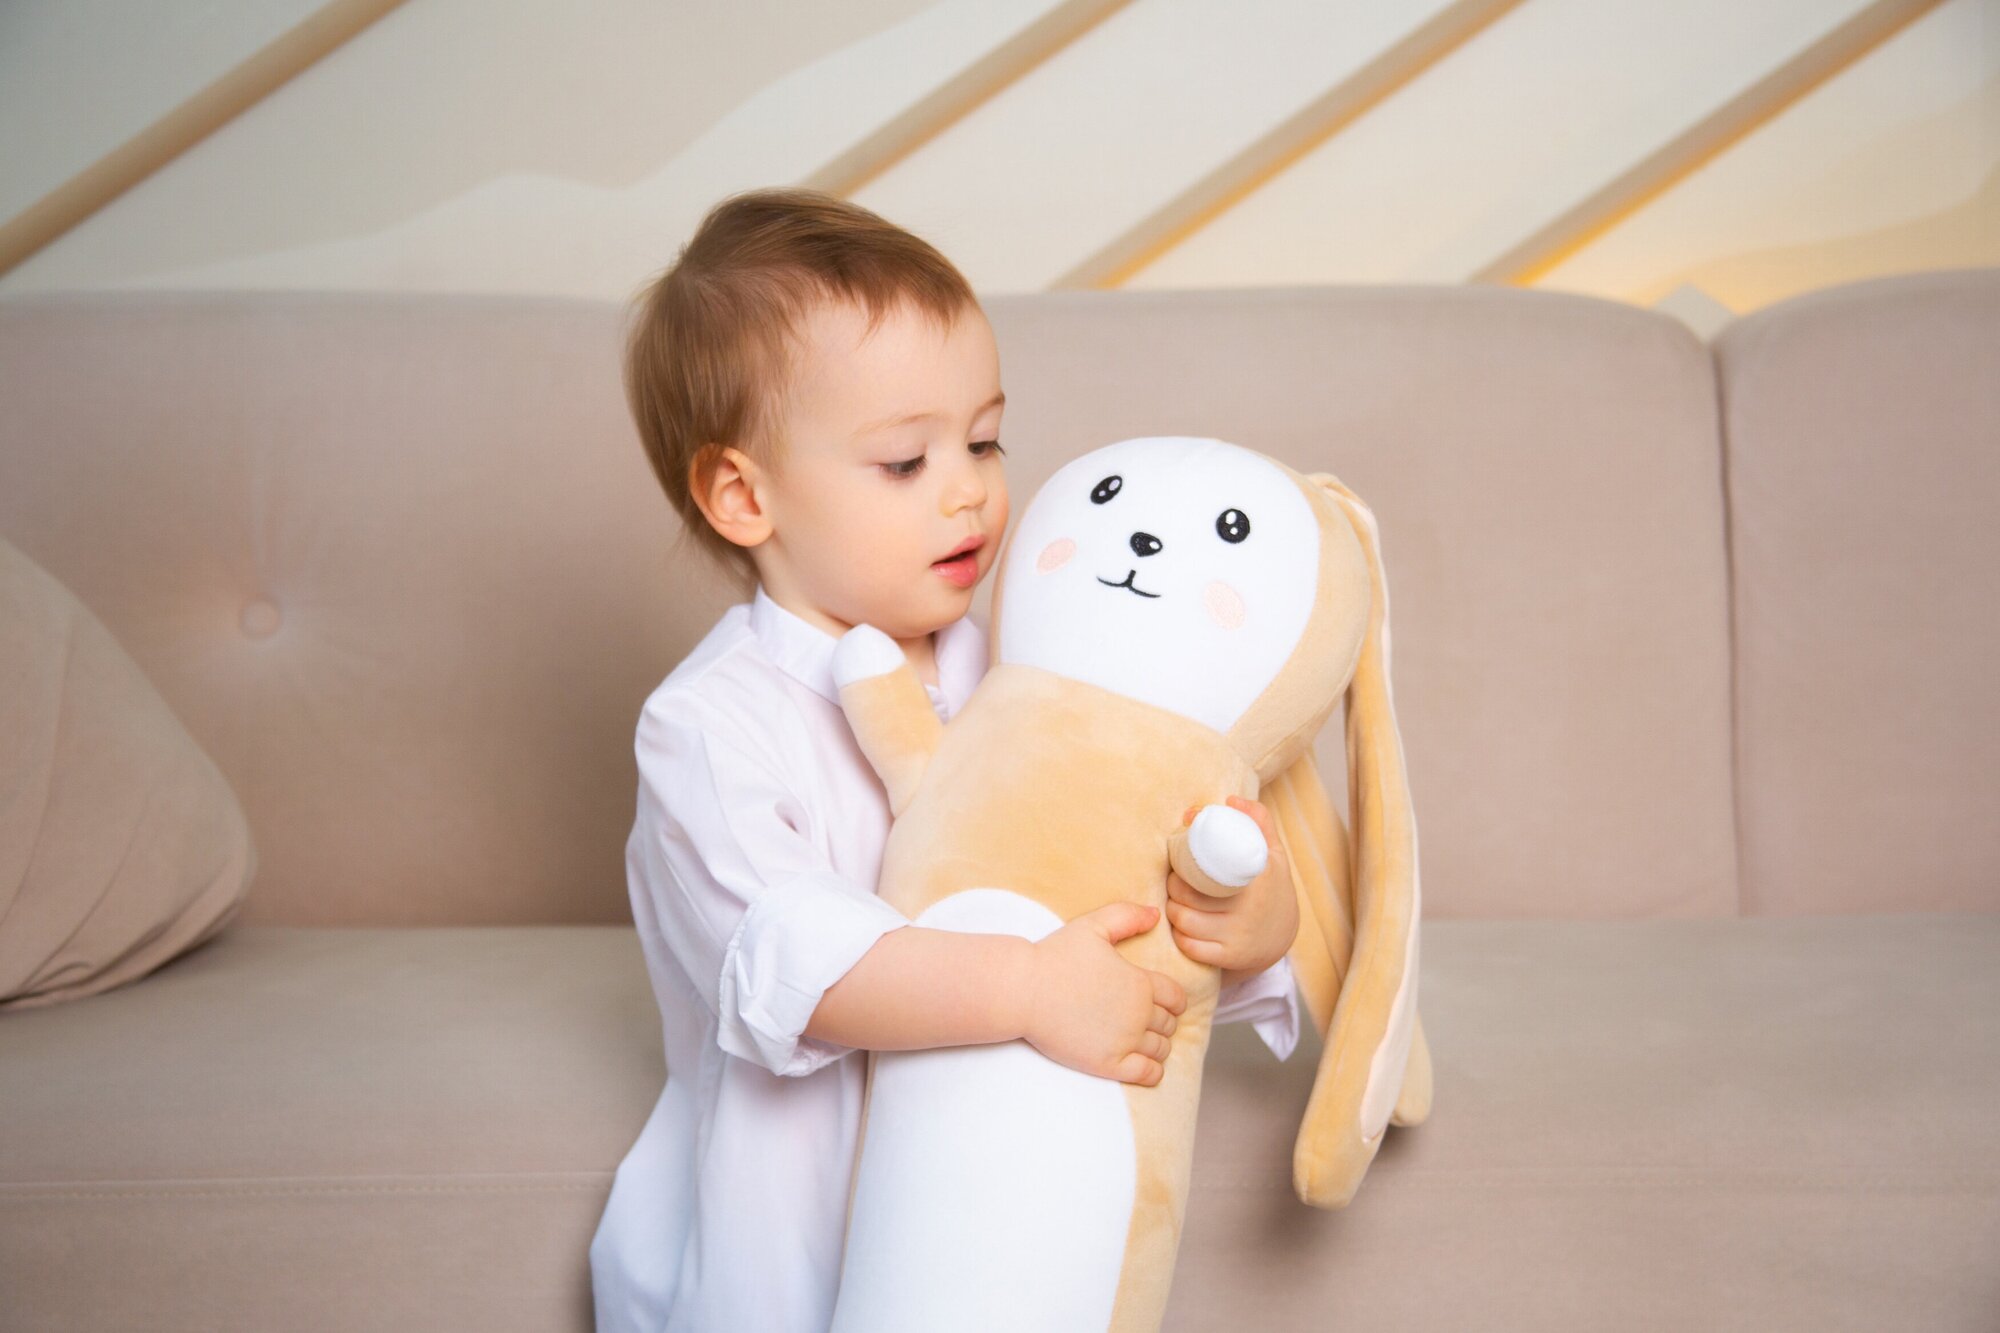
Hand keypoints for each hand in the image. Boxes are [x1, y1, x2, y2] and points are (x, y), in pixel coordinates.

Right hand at [1022, 902, 1187, 1085]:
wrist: (1022, 991)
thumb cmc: (1055, 956)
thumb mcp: (1094, 925)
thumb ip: (1128, 916)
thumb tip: (1156, 914)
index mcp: (1141, 983)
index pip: (1177, 998)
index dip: (1173, 999)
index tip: (1163, 1000)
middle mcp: (1139, 1014)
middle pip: (1169, 1024)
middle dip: (1162, 1021)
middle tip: (1144, 1017)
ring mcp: (1125, 1042)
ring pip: (1161, 1049)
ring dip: (1157, 1044)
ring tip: (1142, 1039)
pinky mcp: (1108, 1064)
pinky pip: (1148, 1074)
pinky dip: (1153, 1071)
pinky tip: (1142, 1062)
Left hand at [1165, 796, 1298, 983]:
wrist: (1283, 935)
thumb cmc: (1271, 887)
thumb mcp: (1273, 853)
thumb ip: (1257, 821)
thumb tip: (1230, 800)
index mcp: (1257, 877)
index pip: (1205, 867)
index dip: (1181, 862)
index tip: (1179, 857)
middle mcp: (1247, 909)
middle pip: (1187, 894)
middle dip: (1173, 885)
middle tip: (1174, 879)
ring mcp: (1237, 935)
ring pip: (1183, 920)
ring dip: (1172, 909)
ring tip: (1177, 900)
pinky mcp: (1228, 957)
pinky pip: (1189, 946)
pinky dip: (1179, 935)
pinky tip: (1183, 925)